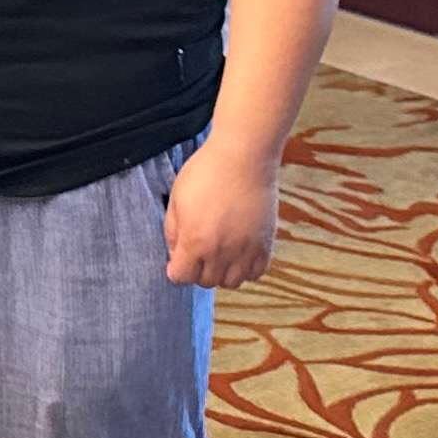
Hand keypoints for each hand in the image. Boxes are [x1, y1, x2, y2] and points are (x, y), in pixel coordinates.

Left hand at [163, 137, 280, 287]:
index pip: (181, 277)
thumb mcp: (177, 199)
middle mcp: (220, 252)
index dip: (177, 268)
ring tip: (221, 253)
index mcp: (194, 242)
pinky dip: (247, 268)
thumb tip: (175, 253)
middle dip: (199, 269)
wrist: (243, 155)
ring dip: (223, 271)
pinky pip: (255, 272)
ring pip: (231, 282)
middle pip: (206, 281)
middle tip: (201, 251)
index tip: (180, 259)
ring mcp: (245, 250)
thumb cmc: (206, 172)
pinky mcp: (265, 243)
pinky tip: (240, 252)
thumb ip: (172, 231)